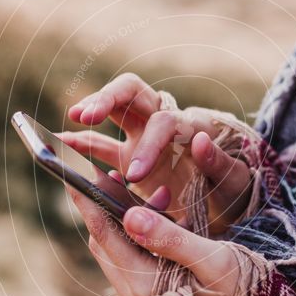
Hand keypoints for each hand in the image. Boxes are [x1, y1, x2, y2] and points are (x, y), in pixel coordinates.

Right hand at [61, 73, 251, 232]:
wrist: (230, 202)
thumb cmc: (235, 190)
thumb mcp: (235, 182)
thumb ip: (219, 163)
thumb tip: (200, 139)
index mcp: (188, 128)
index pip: (163, 123)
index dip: (148, 146)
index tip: (135, 174)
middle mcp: (162, 124)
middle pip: (131, 93)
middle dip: (107, 99)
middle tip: (85, 114)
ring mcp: (142, 138)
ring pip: (112, 111)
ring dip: (90, 113)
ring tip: (66, 124)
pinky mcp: (129, 157)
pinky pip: (100, 144)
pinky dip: (80, 143)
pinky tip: (60, 145)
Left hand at [67, 185, 240, 295]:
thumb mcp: (216, 260)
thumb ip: (172, 238)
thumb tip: (130, 214)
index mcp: (147, 288)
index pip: (104, 235)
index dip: (89, 201)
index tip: (75, 173)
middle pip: (103, 243)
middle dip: (105, 206)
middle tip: (116, 174)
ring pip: (115, 252)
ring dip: (125, 220)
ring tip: (156, 194)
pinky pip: (130, 263)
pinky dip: (139, 237)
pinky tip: (165, 219)